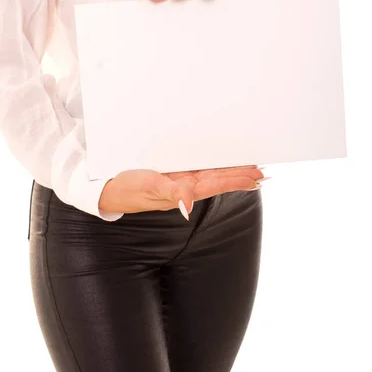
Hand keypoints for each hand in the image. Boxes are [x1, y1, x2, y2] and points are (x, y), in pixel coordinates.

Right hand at [98, 165, 265, 218]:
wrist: (108, 188)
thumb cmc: (128, 189)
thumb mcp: (149, 187)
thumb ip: (171, 194)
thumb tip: (188, 208)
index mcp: (184, 189)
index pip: (217, 184)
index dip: (237, 181)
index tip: (257, 177)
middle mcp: (185, 185)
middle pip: (218, 179)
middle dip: (240, 175)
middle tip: (263, 171)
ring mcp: (179, 179)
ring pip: (210, 173)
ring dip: (229, 170)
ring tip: (250, 168)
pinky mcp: (171, 172)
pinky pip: (196, 167)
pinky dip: (211, 164)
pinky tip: (220, 163)